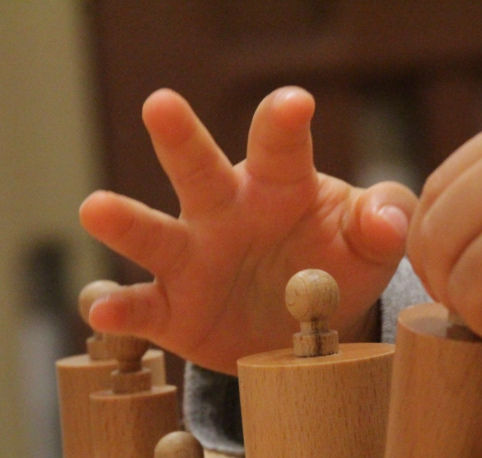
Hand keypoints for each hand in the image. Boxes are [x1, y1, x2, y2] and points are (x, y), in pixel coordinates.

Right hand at [80, 87, 415, 373]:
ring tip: (95, 207)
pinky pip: (142, 306)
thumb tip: (385, 220)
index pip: (281, 146)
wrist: (306, 328)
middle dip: (182, 139)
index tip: (294, 105)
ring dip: (126, 220)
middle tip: (161, 104)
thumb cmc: (338, 264)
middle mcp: (224, 212)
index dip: (285, 123)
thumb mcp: (372, 244)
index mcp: (279, 184)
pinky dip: (119, 306)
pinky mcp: (172, 309)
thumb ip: (384, 221)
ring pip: (154, 234)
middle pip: (200, 170)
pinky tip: (103, 306)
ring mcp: (191, 259)